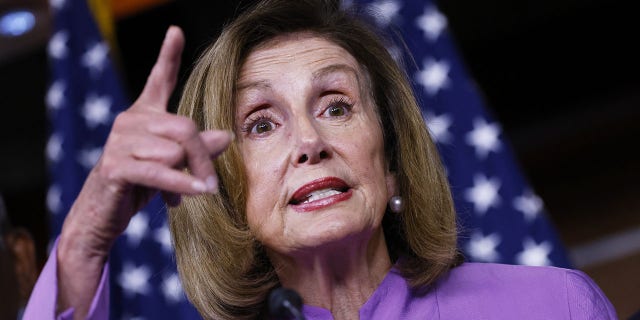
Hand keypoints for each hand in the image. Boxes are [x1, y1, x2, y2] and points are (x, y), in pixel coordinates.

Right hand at [55, 26, 231, 318]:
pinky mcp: (115, 167)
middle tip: (210, 183)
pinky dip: (181, 185)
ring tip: (183, 195)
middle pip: (185, 129)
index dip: (168, 56)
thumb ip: (196, 149)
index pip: (158, 80)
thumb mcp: (172, 165)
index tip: (176, 31)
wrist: (100, 217)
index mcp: (143, 116)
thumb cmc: (137, 187)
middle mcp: (129, 122)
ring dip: (189, 177)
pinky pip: (161, 171)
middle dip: (203, 158)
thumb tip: (226, 136)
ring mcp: (119, 143)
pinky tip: (195, 194)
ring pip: (176, 151)